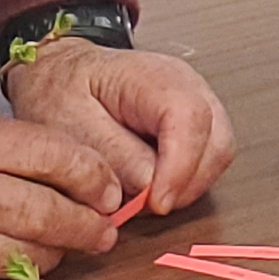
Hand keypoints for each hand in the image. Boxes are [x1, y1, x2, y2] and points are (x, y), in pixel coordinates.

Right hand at [0, 94, 127, 279]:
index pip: (52, 156)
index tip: (107, 187)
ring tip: (73, 246)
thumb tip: (64, 168)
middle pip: (47, 210)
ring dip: (60, 254)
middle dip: (89, 224)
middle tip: (105, 229)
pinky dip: (20, 270)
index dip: (92, 176)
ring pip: (26, 253)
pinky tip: (30, 261)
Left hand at [1, 40, 235, 217]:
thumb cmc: (62, 89)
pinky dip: (184, 183)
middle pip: (216, 142)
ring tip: (143, 195)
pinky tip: (152, 186)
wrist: (61, 74)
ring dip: (186, 187)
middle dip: (185, 184)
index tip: (155, 202)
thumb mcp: (68, 120)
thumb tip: (148, 184)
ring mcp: (196, 105)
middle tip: (144, 205)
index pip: (189, 117)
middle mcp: (186, 86)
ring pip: (217, 156)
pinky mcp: (195, 127)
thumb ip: (109, 151)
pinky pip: (207, 162)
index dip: (180, 167)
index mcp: (152, 76)